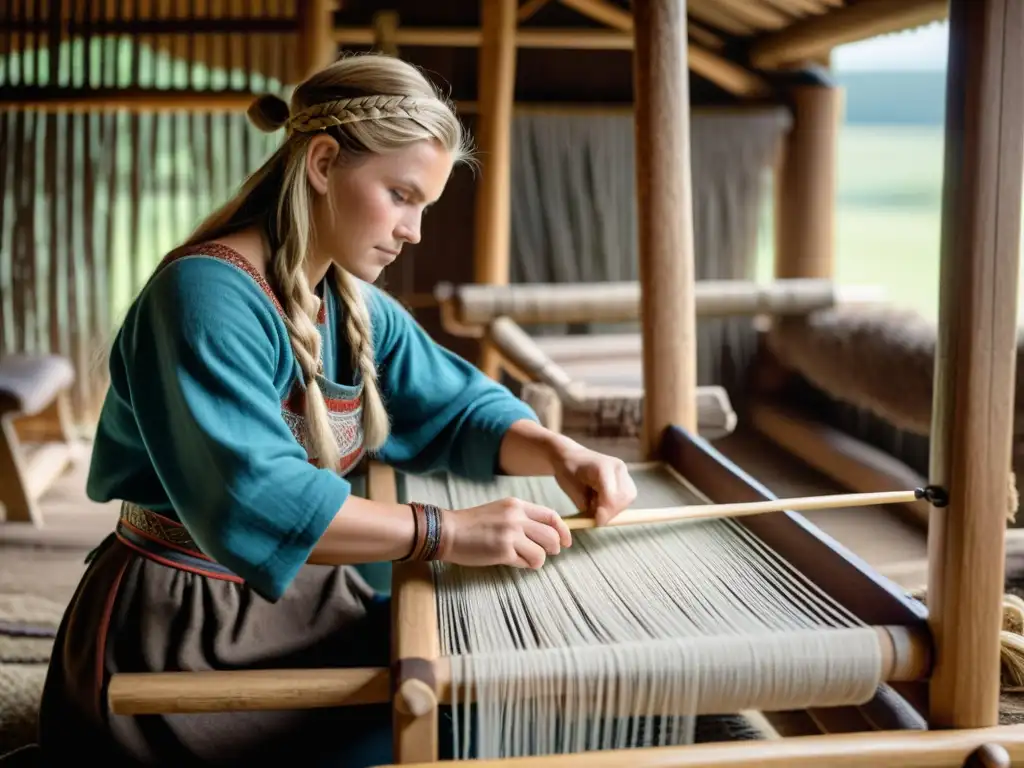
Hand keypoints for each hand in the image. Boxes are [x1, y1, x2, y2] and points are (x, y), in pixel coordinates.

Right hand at [440, 498, 572, 568]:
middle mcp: (516, 517)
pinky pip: (527, 562)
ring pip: (542, 552)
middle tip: (546, 553)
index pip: (551, 516)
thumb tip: (545, 533)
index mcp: (517, 505)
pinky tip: (512, 561)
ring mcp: (510, 534)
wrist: (448, 531)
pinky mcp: (503, 551)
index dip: (563, 530)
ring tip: (524, 558)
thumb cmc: (473, 524)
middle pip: (552, 535)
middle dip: (554, 548)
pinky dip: (524, 565)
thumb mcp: (500, 511)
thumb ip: (521, 518)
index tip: (566, 542)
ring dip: (538, 559)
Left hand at [549, 442, 636, 525]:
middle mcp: (617, 467)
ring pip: (629, 496)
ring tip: (598, 505)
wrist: (570, 456)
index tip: (596, 522)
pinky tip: (603, 500)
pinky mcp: (625, 475)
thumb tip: (600, 521)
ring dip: (615, 507)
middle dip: (612, 511)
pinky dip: (617, 503)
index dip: (606, 512)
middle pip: (625, 497)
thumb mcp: (572, 491)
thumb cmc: (567, 472)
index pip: (612, 496)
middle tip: (597, 516)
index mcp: (602, 467)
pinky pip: (627, 494)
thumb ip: (587, 507)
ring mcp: (623, 470)